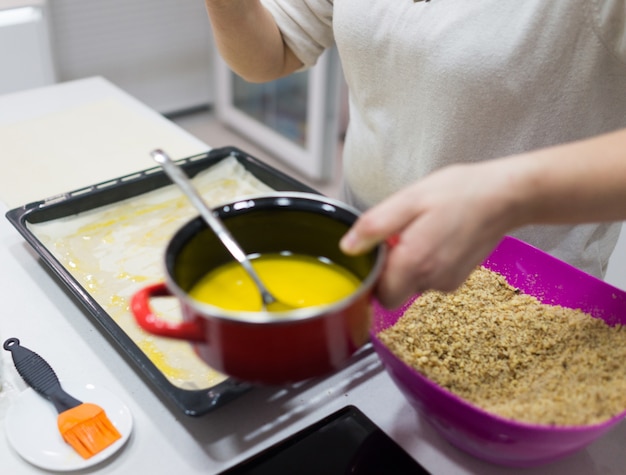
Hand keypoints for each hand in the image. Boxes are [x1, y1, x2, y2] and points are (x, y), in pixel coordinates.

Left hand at [340, 161, 519, 308]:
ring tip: (423, 230)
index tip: (378, 251)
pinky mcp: (460, 278)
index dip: (373, 276)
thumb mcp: (408, 199)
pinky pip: (431, 278)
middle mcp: (432, 280)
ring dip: (409, 263)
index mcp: (415, 262)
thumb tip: (348, 247)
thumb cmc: (459, 192)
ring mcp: (449, 282)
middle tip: (400, 236)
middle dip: (390, 269)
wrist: (505, 196)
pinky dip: (427, 262)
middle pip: (395, 291)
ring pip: (413, 284)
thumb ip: (374, 226)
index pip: (380, 295)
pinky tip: (437, 236)